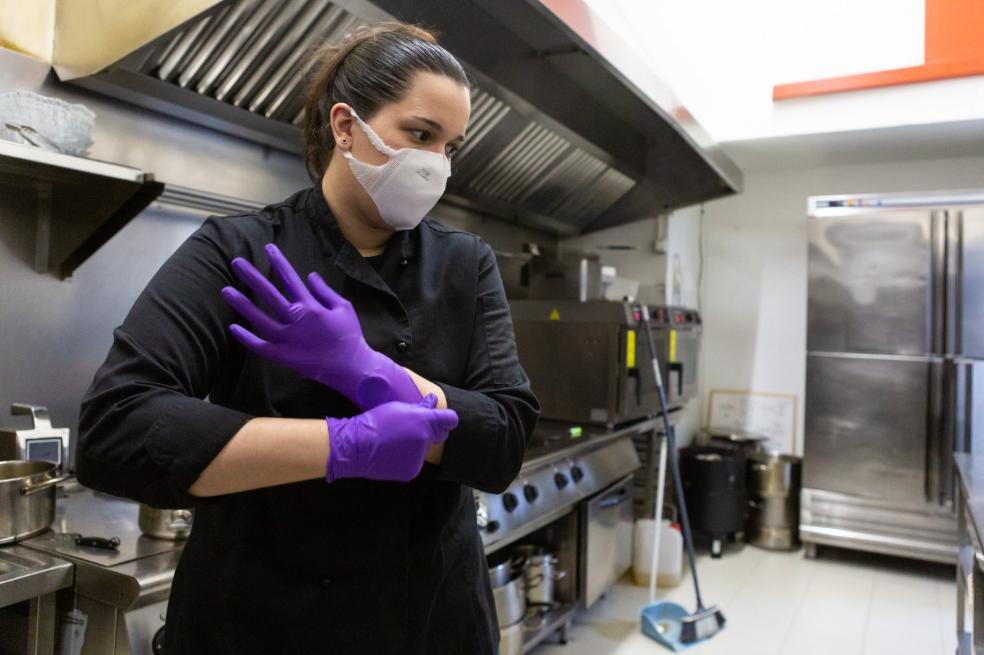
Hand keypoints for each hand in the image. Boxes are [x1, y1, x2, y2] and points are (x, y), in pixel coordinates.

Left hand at [220, 243, 420, 408]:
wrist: (351, 368)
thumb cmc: (350, 335)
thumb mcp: (344, 307)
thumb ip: (325, 291)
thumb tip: (310, 275)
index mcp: (311, 307)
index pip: (290, 279)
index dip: (278, 262)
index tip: (268, 248)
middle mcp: (296, 320)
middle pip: (268, 294)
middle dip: (251, 276)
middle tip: (235, 262)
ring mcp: (287, 340)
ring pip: (259, 319)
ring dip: (242, 303)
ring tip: (225, 290)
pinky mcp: (283, 357)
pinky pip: (260, 346)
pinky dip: (246, 337)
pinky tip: (233, 327)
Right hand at [326, 394, 457, 481]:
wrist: (356, 447)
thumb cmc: (374, 423)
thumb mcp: (397, 408)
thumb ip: (420, 407)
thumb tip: (433, 401)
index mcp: (423, 421)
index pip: (450, 420)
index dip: (447, 418)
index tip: (442, 418)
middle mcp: (425, 440)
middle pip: (439, 435)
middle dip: (431, 430)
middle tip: (413, 428)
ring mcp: (419, 457)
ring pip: (425, 449)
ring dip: (417, 445)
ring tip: (396, 441)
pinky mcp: (412, 471)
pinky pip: (416, 461)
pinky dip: (408, 458)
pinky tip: (393, 453)